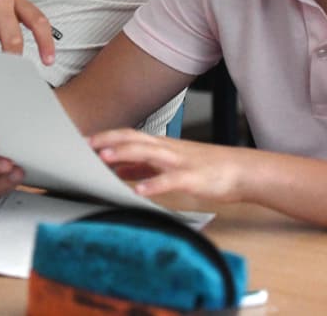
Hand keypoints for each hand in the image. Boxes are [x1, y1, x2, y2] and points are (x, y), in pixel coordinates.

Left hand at [90, 129, 248, 202]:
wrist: (242, 171)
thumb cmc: (206, 169)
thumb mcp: (169, 165)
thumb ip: (143, 167)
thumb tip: (116, 169)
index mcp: (162, 146)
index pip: (129, 136)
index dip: (107, 136)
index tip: (84, 141)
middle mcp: (168, 149)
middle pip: (134, 139)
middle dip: (109, 141)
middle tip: (85, 145)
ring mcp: (181, 162)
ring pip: (149, 153)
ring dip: (125, 155)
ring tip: (104, 159)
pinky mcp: (194, 178)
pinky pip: (171, 180)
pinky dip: (154, 184)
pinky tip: (139, 191)